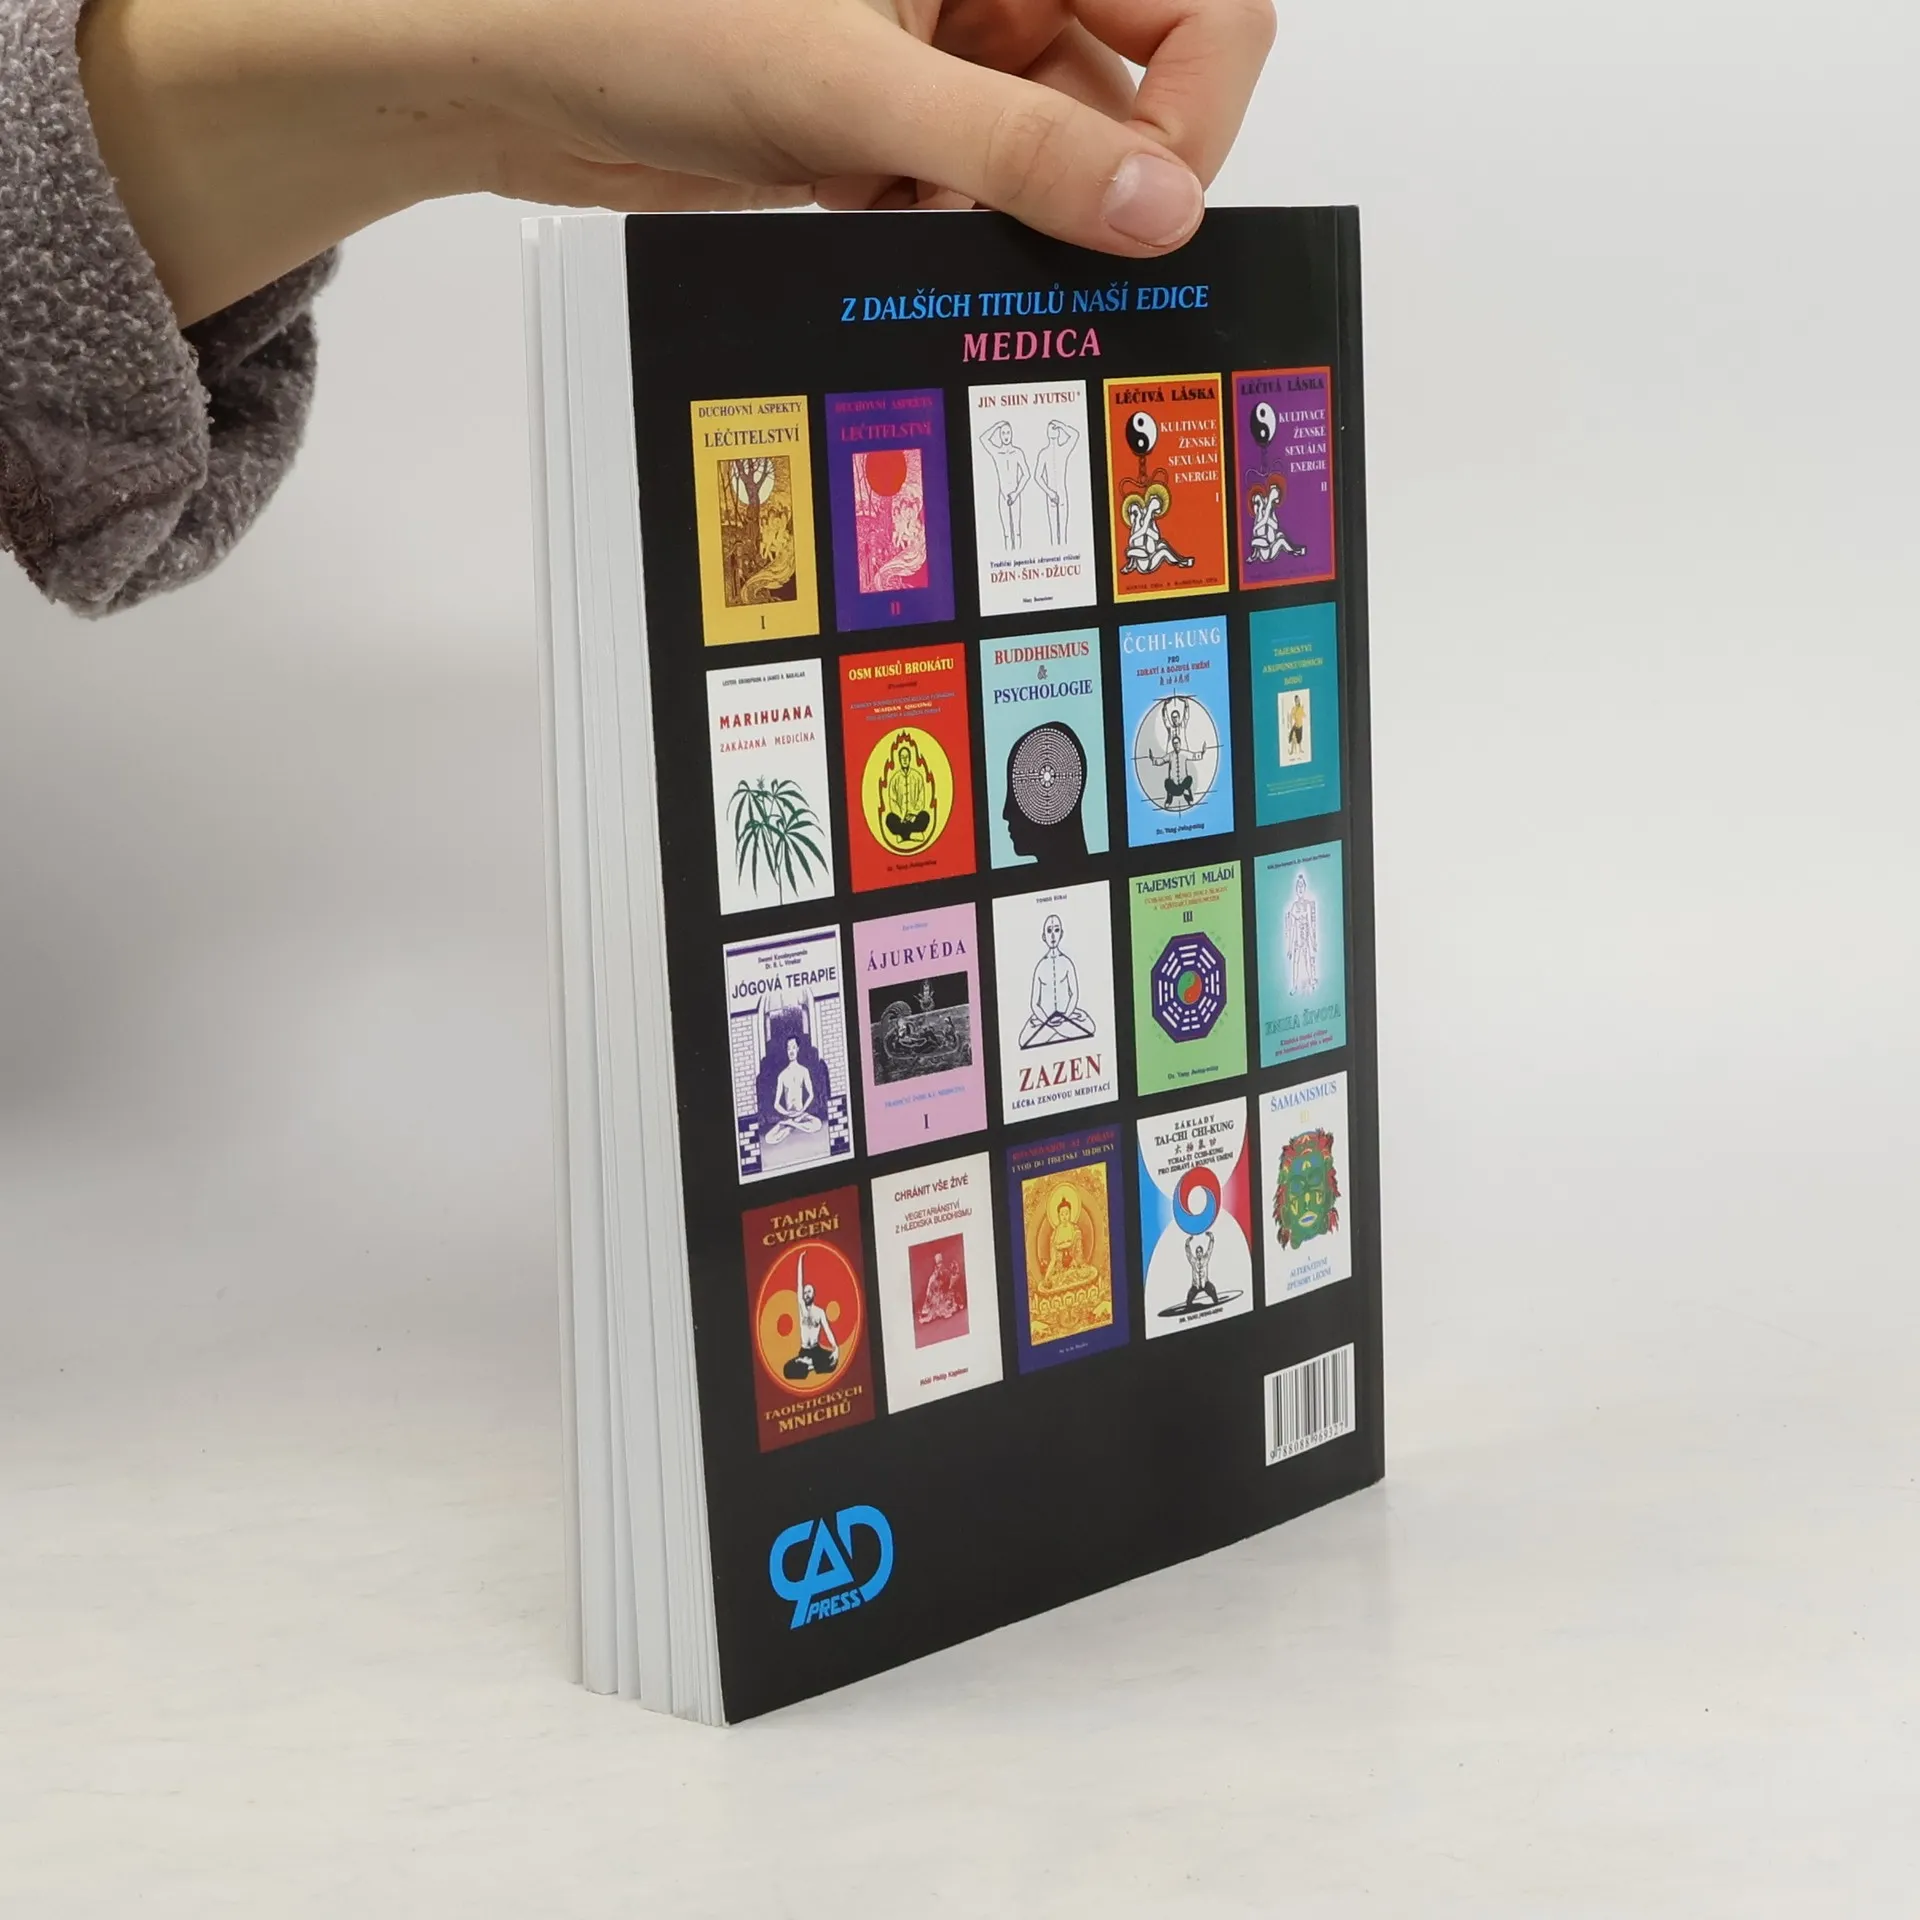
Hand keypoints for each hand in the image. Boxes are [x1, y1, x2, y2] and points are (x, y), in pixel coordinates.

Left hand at [79, 0, 1274, 325]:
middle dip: (1094, 180)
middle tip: (1044, 242)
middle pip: (1134, 89)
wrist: (507, 70)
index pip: (1196, 7)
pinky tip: (884, 226)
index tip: (1151, 203)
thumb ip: (1020, 148)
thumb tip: (1159, 208)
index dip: (1195, 107)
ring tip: (928, 225)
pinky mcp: (893, 126)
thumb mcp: (851, 86)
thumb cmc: (644, 18)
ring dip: (1010, 219)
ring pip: (1052, 159)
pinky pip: (975, 197)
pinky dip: (947, 234)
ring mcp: (943, 56)